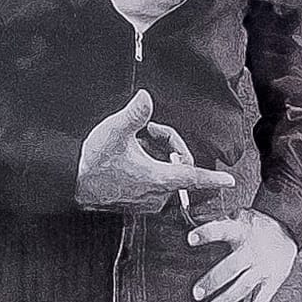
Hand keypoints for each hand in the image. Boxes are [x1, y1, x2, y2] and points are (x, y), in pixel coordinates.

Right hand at [77, 86, 227, 219]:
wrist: (71, 180)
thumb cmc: (93, 159)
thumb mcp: (115, 131)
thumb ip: (135, 114)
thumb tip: (146, 97)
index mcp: (158, 178)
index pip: (192, 177)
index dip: (213, 179)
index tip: (229, 181)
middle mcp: (156, 194)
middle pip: (178, 165)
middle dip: (167, 145)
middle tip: (145, 132)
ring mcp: (147, 201)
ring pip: (165, 173)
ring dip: (156, 156)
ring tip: (134, 145)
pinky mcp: (137, 204)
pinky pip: (154, 183)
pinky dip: (148, 168)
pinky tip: (129, 159)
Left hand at [190, 207, 297, 301]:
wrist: (286, 228)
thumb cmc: (254, 226)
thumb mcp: (238, 216)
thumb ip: (217, 223)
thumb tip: (188, 221)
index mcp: (241, 230)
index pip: (222, 229)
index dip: (206, 233)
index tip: (190, 239)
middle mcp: (253, 250)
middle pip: (232, 266)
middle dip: (214, 280)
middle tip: (197, 293)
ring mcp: (263, 268)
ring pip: (244, 286)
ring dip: (227, 300)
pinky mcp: (272, 282)